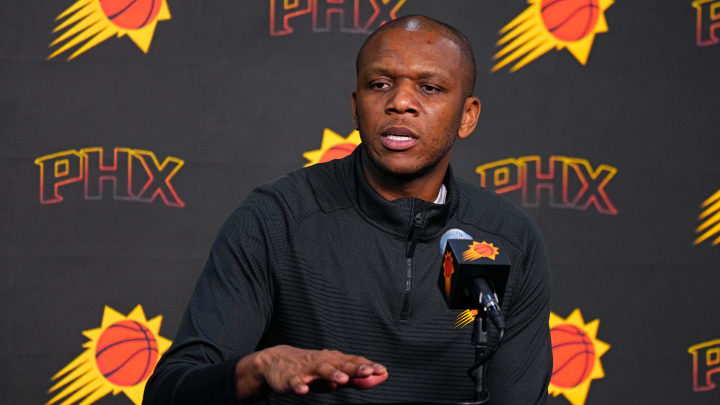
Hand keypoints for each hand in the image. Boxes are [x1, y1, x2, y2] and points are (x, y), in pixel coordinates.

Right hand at [235, 345, 387, 399]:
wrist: (276, 361)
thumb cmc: (312, 368)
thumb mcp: (335, 374)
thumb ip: (356, 378)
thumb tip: (380, 377)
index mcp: (335, 361)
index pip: (354, 362)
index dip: (368, 367)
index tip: (383, 371)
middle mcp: (323, 362)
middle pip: (341, 365)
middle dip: (355, 369)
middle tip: (369, 372)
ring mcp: (306, 370)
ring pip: (320, 371)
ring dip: (331, 375)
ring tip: (341, 380)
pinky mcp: (290, 378)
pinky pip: (295, 383)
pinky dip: (299, 386)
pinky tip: (304, 391)